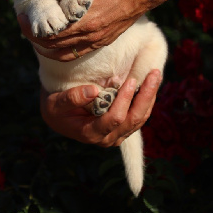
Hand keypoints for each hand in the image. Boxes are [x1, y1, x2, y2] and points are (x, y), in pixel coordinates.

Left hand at [18, 0, 148, 60]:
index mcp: (88, 20)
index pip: (52, 33)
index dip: (32, 29)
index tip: (21, 18)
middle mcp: (91, 35)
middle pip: (55, 46)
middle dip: (35, 39)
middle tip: (24, 26)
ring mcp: (98, 40)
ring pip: (65, 54)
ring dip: (47, 49)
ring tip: (36, 39)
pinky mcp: (103, 40)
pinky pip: (78, 53)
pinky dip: (63, 53)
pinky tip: (57, 45)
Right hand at [40, 69, 161, 146]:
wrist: (59, 117)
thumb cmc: (56, 108)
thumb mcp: (56, 103)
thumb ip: (72, 98)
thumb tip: (94, 90)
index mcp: (91, 133)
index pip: (114, 119)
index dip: (124, 100)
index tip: (130, 80)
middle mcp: (108, 138)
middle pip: (133, 119)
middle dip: (145, 96)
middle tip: (153, 74)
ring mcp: (117, 134)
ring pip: (140, 118)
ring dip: (150, 96)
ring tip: (156, 75)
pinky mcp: (122, 128)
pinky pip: (139, 116)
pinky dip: (147, 100)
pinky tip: (151, 83)